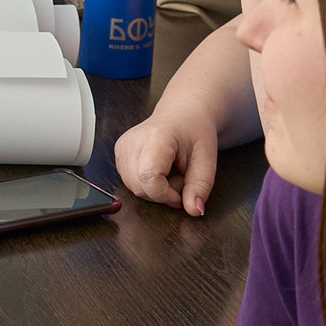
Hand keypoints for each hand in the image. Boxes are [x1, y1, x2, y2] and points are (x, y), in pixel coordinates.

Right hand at [115, 100, 222, 214]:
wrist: (182, 114)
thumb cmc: (195, 131)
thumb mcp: (206, 159)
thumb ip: (200, 186)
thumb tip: (194, 211)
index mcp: (157, 137)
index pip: (149, 177)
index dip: (165, 194)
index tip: (181, 191)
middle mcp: (133, 140)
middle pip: (138, 186)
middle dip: (162, 193)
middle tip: (179, 178)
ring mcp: (122, 146)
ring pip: (132, 187)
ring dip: (154, 189)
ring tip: (169, 172)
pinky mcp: (119, 153)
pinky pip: (129, 182)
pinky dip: (146, 183)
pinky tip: (158, 171)